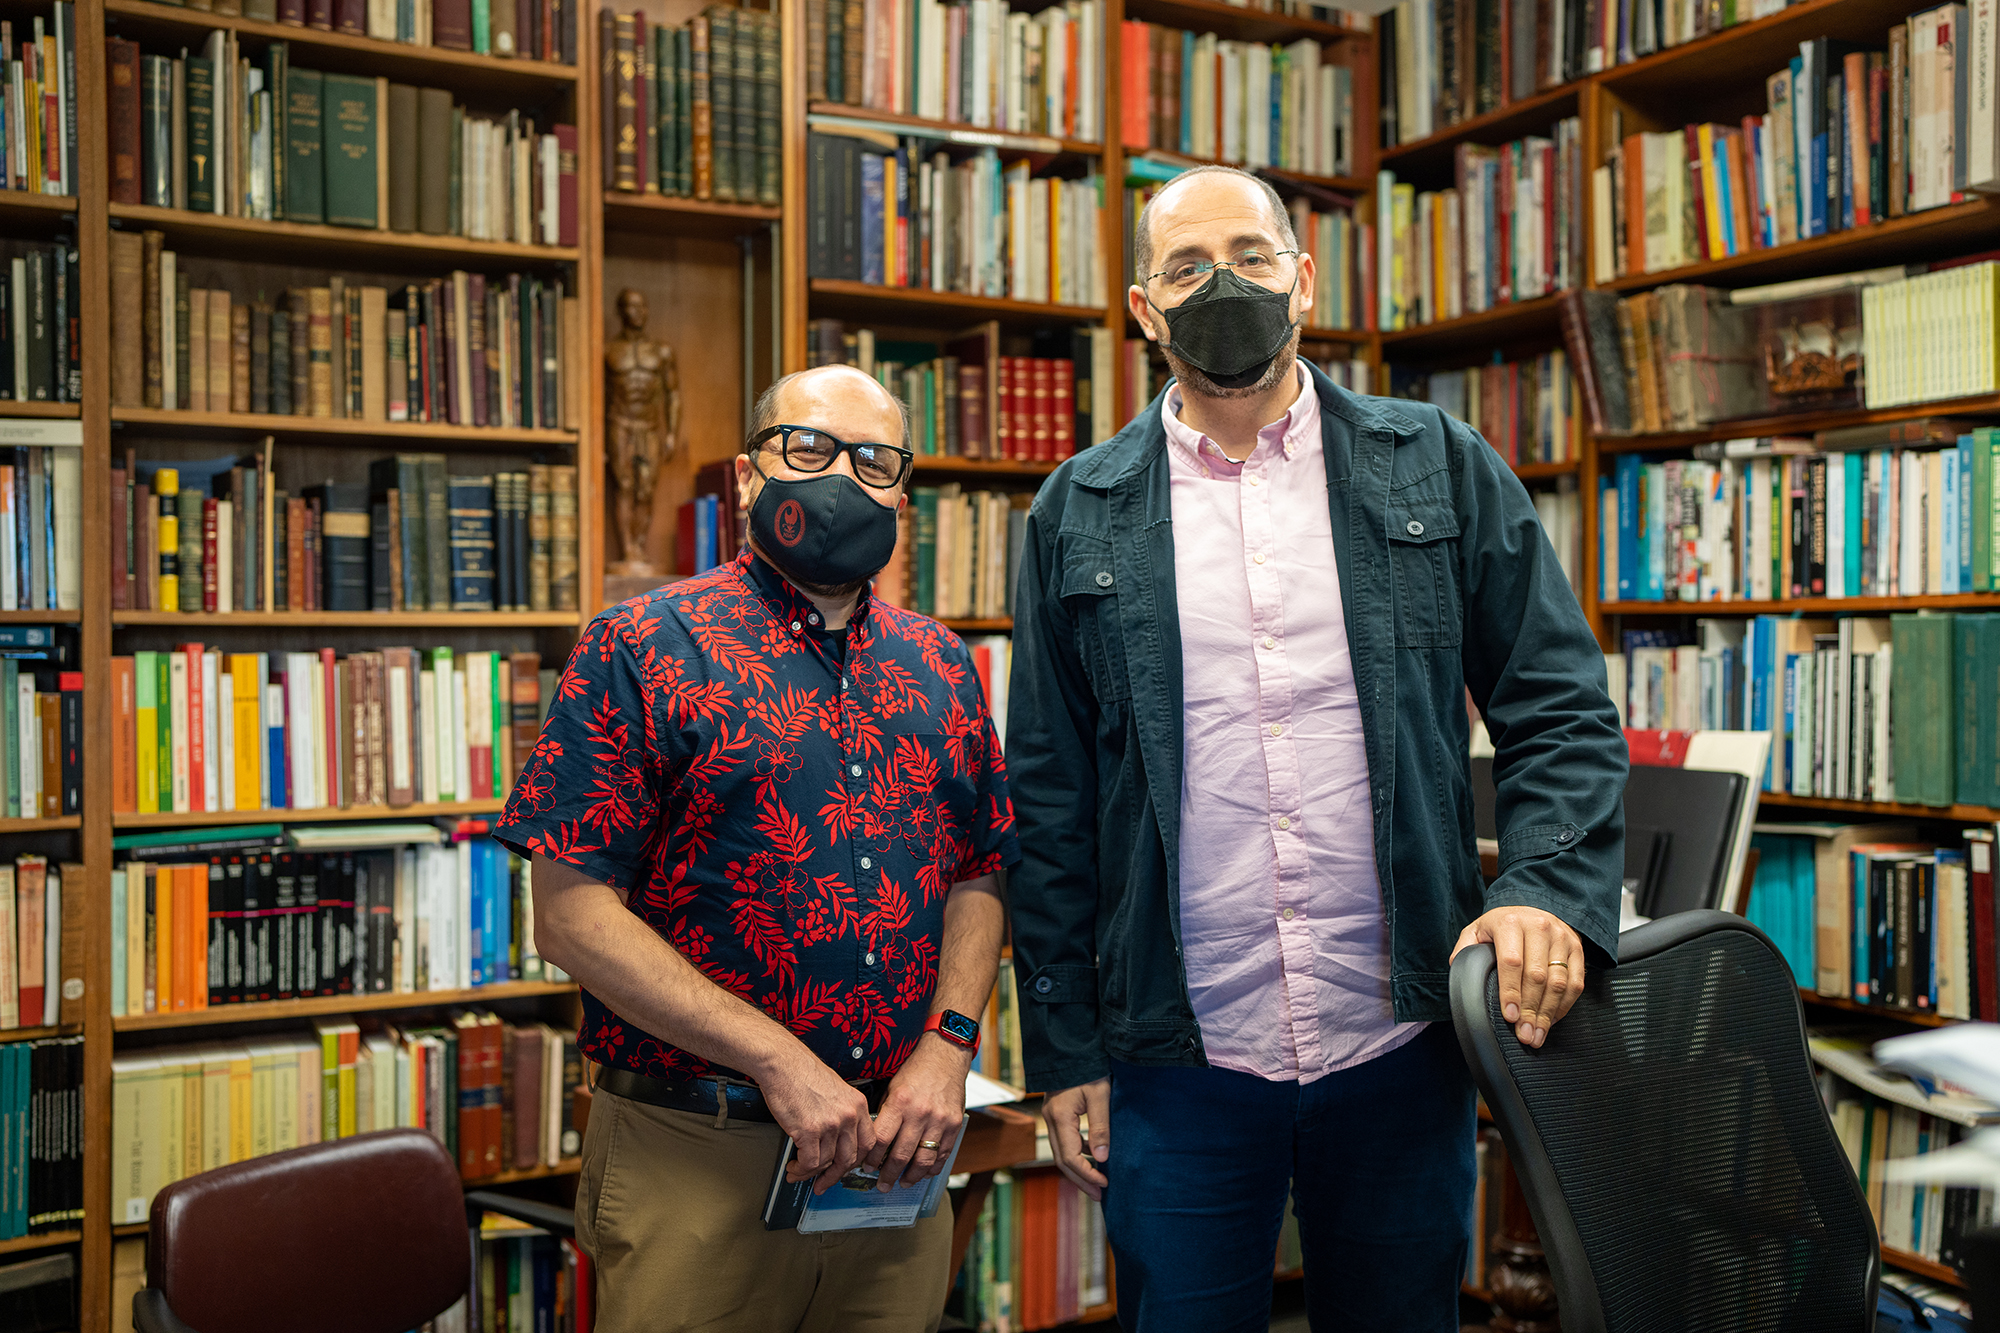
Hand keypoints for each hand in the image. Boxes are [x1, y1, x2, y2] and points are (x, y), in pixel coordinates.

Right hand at [759, 1048, 876, 1194]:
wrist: (783, 1063)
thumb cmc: (803, 1072)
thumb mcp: (836, 1089)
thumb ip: (843, 1113)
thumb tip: (838, 1139)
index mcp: (858, 1105)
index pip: (868, 1142)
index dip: (857, 1159)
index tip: (847, 1167)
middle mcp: (848, 1115)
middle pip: (850, 1158)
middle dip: (834, 1175)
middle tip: (823, 1182)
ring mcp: (830, 1124)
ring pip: (827, 1163)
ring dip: (812, 1173)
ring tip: (800, 1171)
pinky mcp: (809, 1131)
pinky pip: (810, 1162)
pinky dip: (801, 1170)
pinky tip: (794, 1168)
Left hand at [863, 1036, 969, 1191]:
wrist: (945, 1056)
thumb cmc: (916, 1071)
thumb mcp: (893, 1088)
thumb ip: (886, 1114)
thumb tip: (875, 1142)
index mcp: (900, 1103)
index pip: (881, 1139)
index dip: (872, 1158)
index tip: (867, 1167)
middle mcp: (920, 1113)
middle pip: (901, 1155)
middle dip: (889, 1175)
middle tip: (882, 1184)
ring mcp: (939, 1121)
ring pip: (923, 1160)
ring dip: (911, 1177)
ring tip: (903, 1183)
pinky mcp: (954, 1125)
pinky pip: (943, 1154)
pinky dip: (932, 1168)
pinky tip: (924, 1173)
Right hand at [1043, 1079, 1109, 1200]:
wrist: (1071, 1047)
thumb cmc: (1089, 1068)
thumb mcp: (1100, 1096)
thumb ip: (1100, 1127)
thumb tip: (1102, 1159)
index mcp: (1060, 1118)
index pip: (1071, 1158)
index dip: (1088, 1174)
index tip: (1105, 1184)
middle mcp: (1051, 1120)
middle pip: (1062, 1161)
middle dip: (1081, 1179)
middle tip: (1100, 1195)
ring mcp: (1051, 1117)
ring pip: (1061, 1153)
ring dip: (1078, 1169)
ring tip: (1098, 1181)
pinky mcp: (1056, 1113)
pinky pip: (1064, 1141)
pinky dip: (1077, 1153)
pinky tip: (1093, 1155)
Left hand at [1450, 907, 1585, 1049]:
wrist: (1532, 911)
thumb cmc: (1502, 926)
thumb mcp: (1477, 930)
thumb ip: (1465, 949)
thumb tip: (1459, 971)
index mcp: (1510, 922)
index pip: (1511, 962)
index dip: (1510, 992)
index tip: (1509, 1016)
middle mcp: (1539, 927)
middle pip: (1537, 976)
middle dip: (1530, 1010)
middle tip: (1524, 1034)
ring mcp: (1561, 937)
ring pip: (1558, 982)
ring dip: (1548, 1013)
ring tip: (1537, 1034)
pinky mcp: (1577, 949)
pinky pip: (1575, 983)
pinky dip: (1563, 1006)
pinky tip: (1551, 1020)